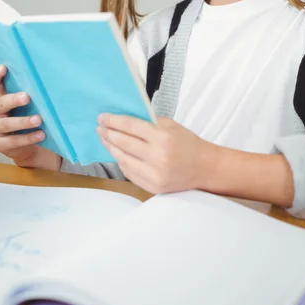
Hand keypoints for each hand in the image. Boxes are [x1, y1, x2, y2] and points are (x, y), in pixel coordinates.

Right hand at [0, 65, 61, 170]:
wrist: (26, 145)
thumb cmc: (26, 118)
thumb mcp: (26, 105)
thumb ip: (29, 95)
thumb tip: (48, 82)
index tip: (3, 67)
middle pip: (0, 104)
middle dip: (13, 100)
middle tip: (27, 97)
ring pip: (6, 124)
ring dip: (23, 122)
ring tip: (38, 120)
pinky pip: (13, 141)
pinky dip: (28, 137)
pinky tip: (40, 134)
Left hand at [97, 114, 217, 193]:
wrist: (205, 168)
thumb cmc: (188, 143)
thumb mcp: (171, 125)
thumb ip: (149, 122)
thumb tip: (124, 119)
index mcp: (163, 138)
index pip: (130, 127)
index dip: (113, 121)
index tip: (102, 117)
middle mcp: (157, 157)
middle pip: (124, 143)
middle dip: (108, 134)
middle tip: (99, 128)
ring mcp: (154, 174)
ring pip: (123, 160)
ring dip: (111, 148)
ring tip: (106, 140)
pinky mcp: (153, 187)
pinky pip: (130, 173)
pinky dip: (122, 163)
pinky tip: (117, 154)